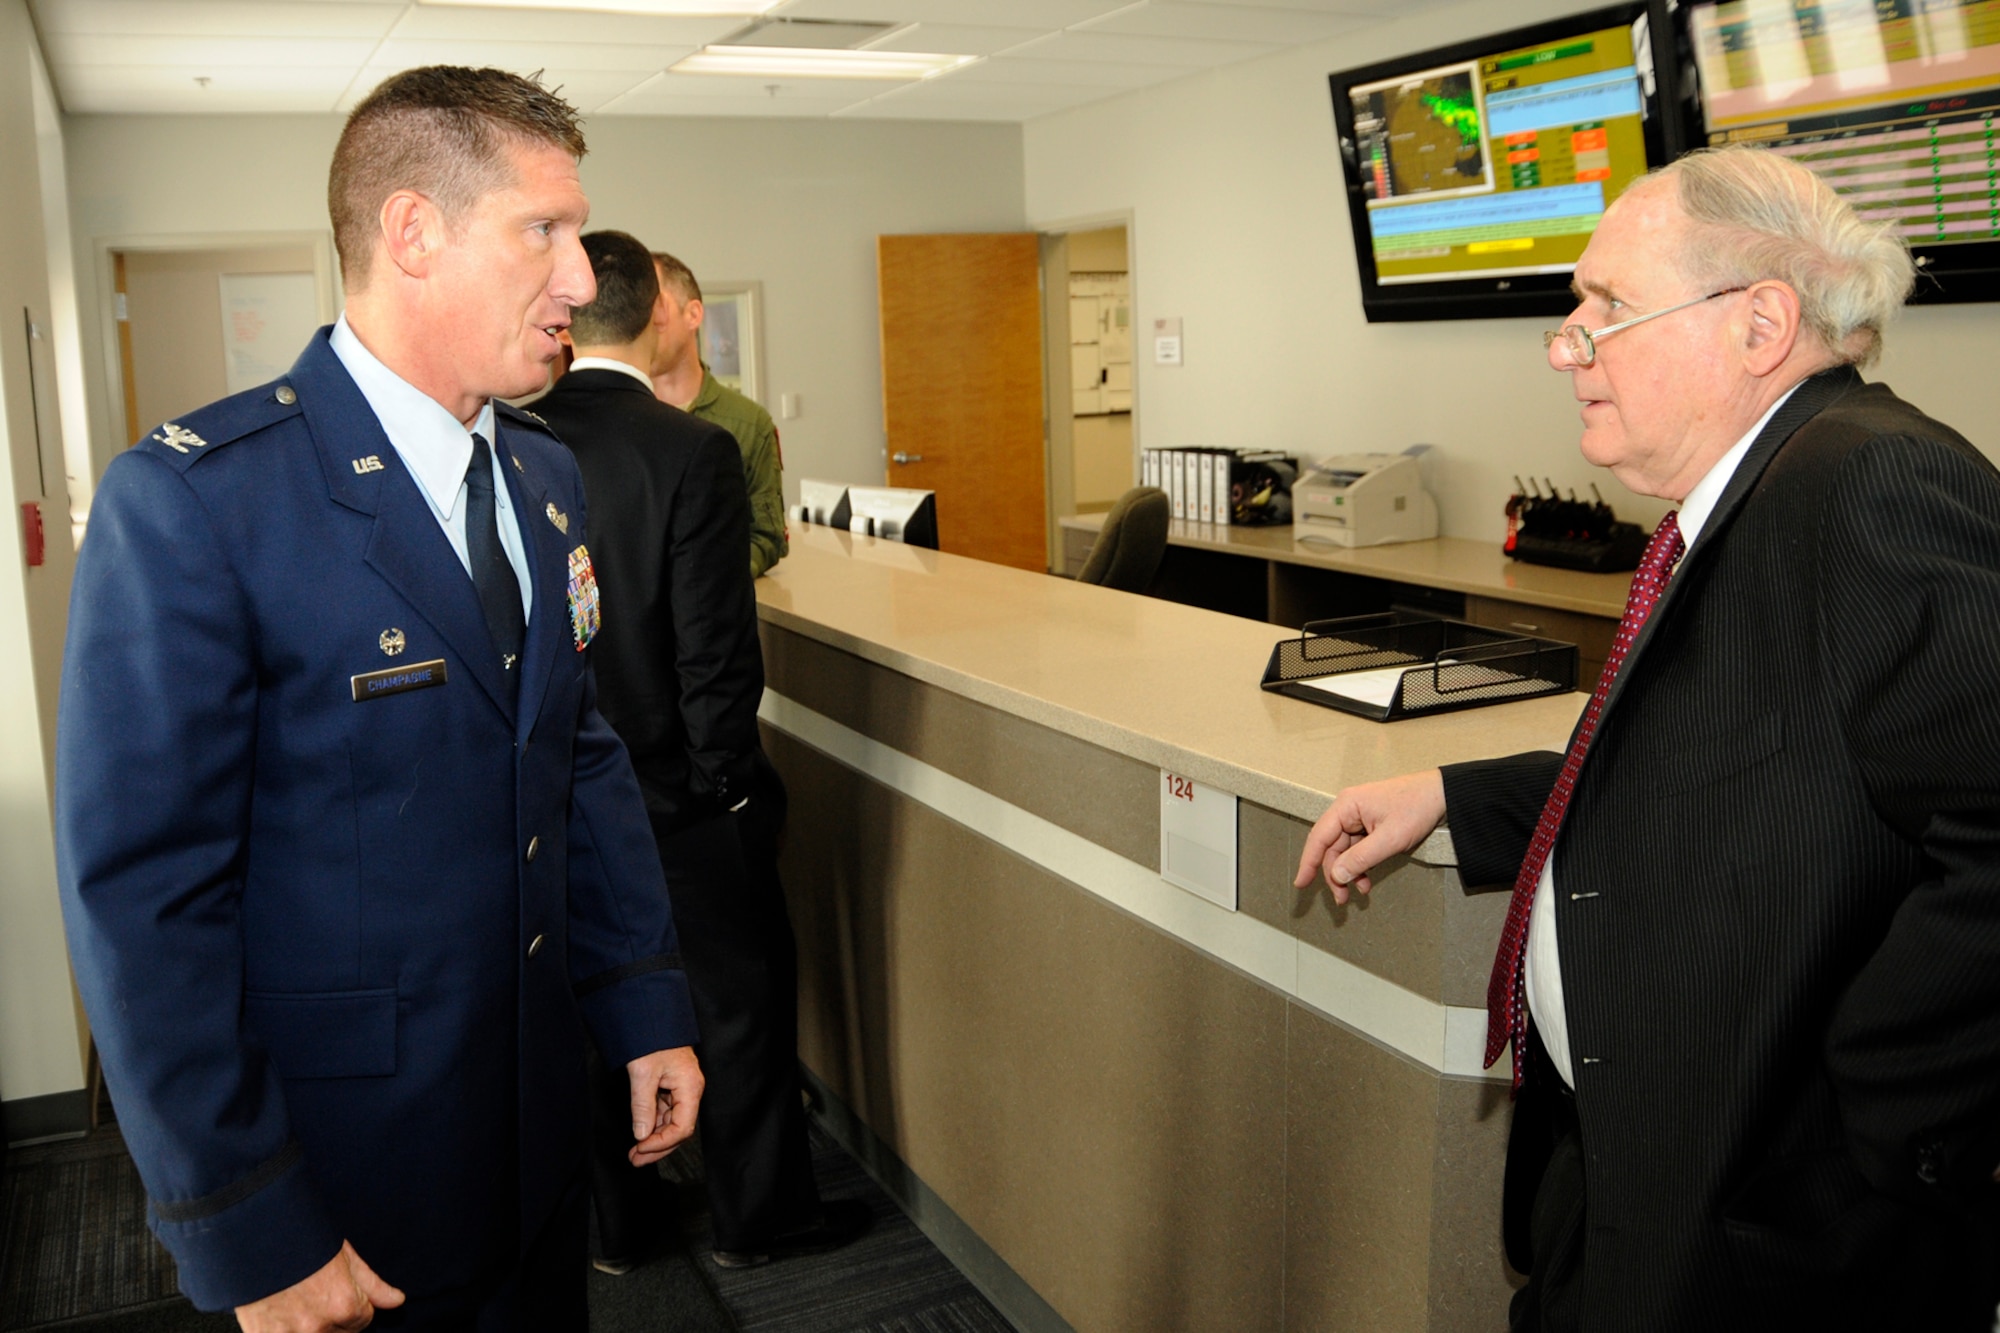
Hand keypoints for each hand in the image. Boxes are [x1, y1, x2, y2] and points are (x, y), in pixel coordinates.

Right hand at [234, 1241, 403, 1331]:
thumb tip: (397, 1301)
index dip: (352, 1303)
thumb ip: (372, 1285)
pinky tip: (281, 1315)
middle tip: (315, 1296)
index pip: (363, 1319)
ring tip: (298, 1304)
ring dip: (312, 1327)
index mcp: (345, 1305)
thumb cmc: (302, 1241)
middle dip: (333, 1319)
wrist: (253, 1239)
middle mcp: (320, 1327)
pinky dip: (288, 1331)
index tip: (335, 1289)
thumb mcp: (344, 1256)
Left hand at [627, 1046, 703, 1166]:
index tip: (641, 1148)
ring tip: (634, 1152)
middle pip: (679, 1129)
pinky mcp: (671, 1087)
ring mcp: (681, 1089)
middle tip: (636, 1159)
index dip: (662, 1142)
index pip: (682, 1127)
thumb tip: (641, 1134)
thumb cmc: (652, 1037)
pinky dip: (652, 1125)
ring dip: (653, 1138)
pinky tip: (640, 1133)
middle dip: (658, 1147)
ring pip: (671, 1122)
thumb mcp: (643, 1073)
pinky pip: (665, 1112)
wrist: (651, 1015)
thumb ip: (643, 1106)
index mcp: (690, 1086)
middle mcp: (690, 1090)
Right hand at [1293, 769, 1446, 904]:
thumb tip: (1336, 874)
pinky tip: (1367, 879)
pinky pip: (1358, 848)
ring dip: (1350, 872)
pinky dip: (1361, 865)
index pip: (1319, 838)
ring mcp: (1360, 817)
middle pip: (1331, 848)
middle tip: (1341, 898)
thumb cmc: (1417, 806)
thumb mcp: (1389, 838)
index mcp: (1346, 806)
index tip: (1301, 883)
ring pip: (1345, 851)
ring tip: (1358, 892)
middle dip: (1335, 874)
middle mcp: (1349, 810)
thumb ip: (1361, 858)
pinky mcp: (1371, 824)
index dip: (1308, 862)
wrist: (1443, 795)